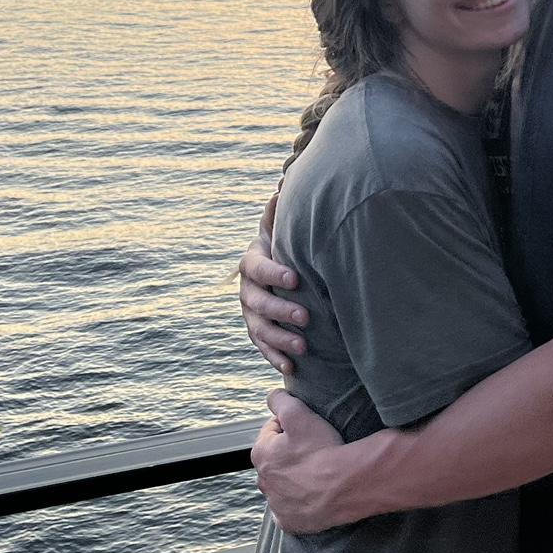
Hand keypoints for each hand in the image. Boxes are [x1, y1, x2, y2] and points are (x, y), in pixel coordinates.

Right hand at [239, 192, 308, 376]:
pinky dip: (275, 357)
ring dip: (279, 339)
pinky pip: (262, 348)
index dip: (274, 274)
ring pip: (258, 329)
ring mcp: (250, 313)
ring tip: (303, 347)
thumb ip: (279, 213)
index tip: (295, 279)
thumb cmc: (287, 246)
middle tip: (306, 318)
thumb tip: (283, 185)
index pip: (257, 268)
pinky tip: (290, 368)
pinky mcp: (257, 333)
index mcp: (252, 261)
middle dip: (281, 311)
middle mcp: (246, 289)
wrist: (280, 270)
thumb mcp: (282, 229)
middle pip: (257, 303)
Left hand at [252, 390, 348, 532]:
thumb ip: (280, 400)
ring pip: (283, 485)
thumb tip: (273, 397)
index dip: (291, 426)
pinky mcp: (290, 522)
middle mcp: (263, 482)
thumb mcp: (299, 413)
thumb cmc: (322, 449)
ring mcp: (276, 505)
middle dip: (291, 453)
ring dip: (295, 478)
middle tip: (315, 450)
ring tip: (317, 471)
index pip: (272, 431)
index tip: (308, 431)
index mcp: (261, 454)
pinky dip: (299, 502)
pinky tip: (313, 493)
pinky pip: (291, 509)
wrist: (346, 485)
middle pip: (276, 459)